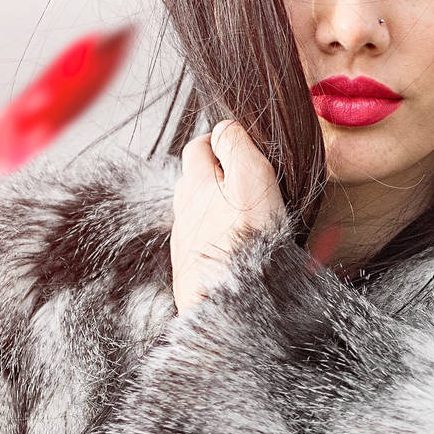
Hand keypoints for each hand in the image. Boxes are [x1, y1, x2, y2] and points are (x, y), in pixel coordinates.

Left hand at [172, 120, 285, 314]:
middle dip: (217, 174)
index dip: (221, 140)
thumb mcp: (250, 179)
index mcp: (194, 184)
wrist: (227, 305)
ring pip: (198, 214)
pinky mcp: (193, 271)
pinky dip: (218, 239)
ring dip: (217, 208)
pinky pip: (204, 245)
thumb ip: (236, 146)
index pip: (199, 145)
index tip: (241, 146)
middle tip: (245, 179)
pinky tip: (237, 248)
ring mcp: (186, 243)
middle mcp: (183, 211)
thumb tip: (225, 127)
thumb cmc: (244, 243)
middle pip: (195, 180)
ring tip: (245, 215)